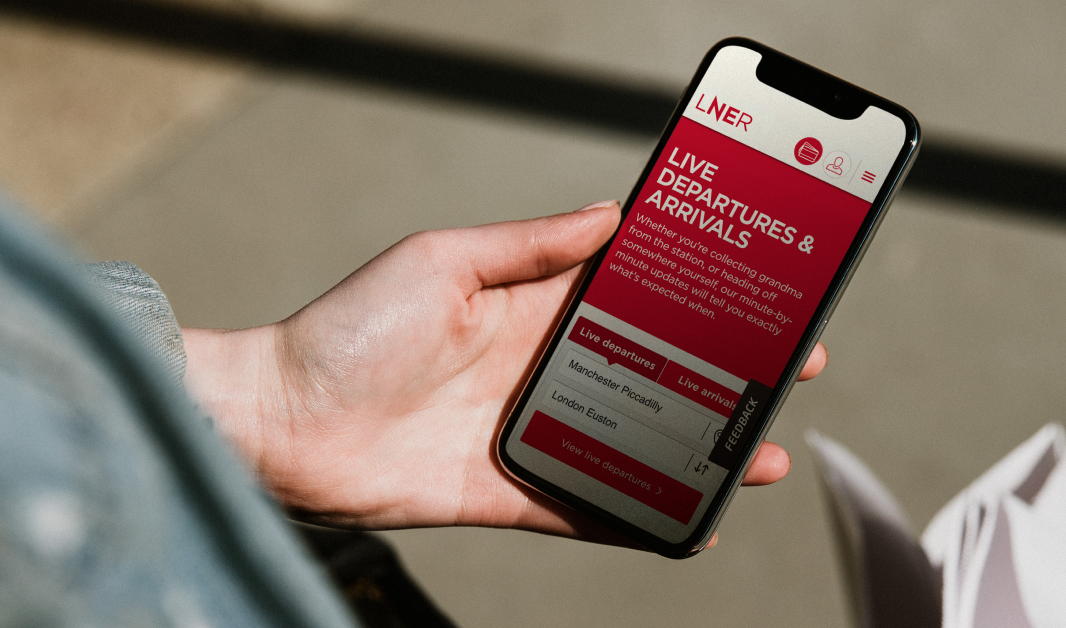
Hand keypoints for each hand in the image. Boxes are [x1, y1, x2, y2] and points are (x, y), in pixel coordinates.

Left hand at [183, 201, 828, 546]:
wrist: (283, 422)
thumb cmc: (349, 330)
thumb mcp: (443, 261)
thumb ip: (529, 243)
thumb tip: (607, 213)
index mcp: (529, 308)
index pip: (630, 300)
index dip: (691, 298)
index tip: (749, 294)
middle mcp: (538, 371)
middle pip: (648, 375)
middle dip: (716, 376)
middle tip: (782, 372)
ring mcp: (528, 434)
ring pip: (631, 444)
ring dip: (695, 450)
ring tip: (759, 454)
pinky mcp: (508, 493)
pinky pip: (584, 507)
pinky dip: (635, 516)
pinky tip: (687, 519)